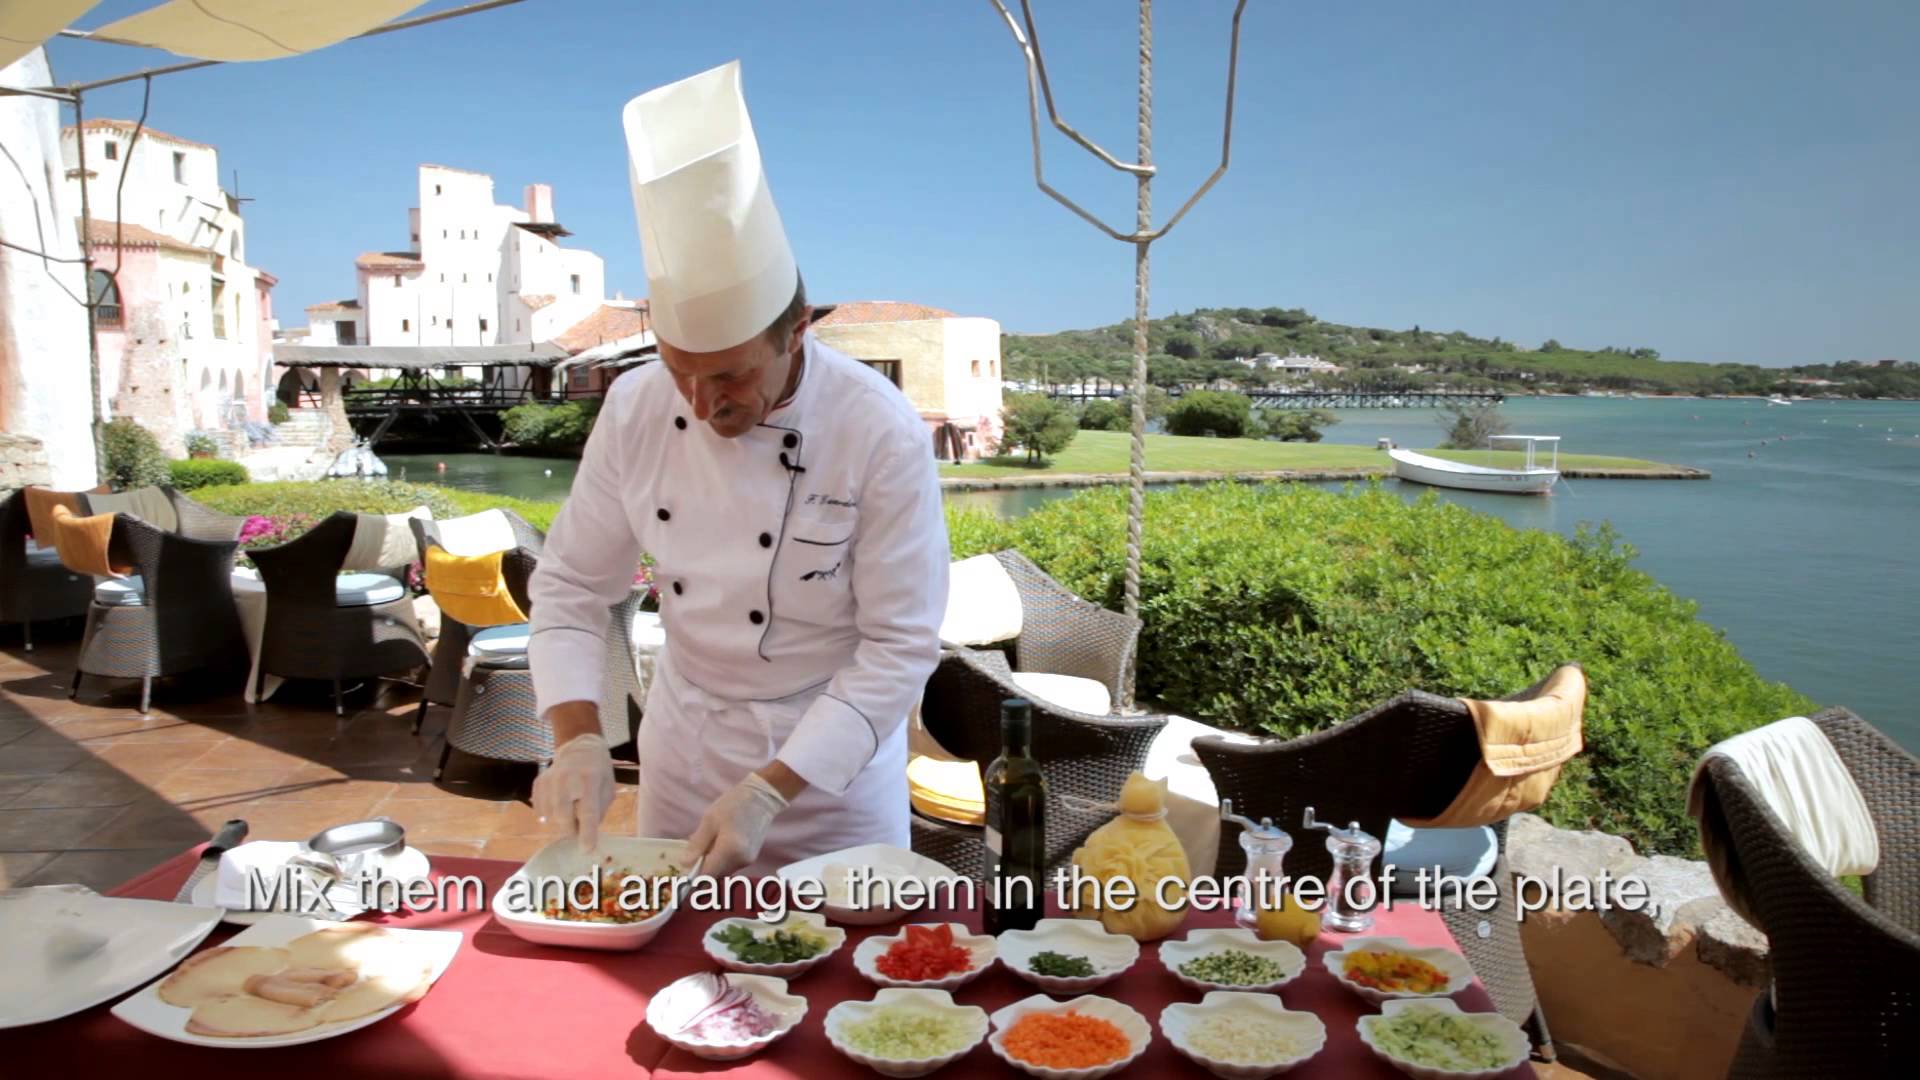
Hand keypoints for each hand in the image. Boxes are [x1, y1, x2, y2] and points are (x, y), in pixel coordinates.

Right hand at [532, 733, 615, 850]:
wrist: (580, 748)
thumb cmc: (599, 773)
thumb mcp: (608, 790)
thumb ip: (598, 813)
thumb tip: (585, 837)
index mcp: (590, 780)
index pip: (587, 812)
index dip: (587, 834)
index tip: (586, 850)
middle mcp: (567, 779)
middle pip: (563, 818)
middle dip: (571, 829)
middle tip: (579, 826)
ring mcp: (549, 780)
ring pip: (550, 817)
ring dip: (561, 821)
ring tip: (571, 808)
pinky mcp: (538, 783)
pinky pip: (541, 811)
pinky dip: (550, 814)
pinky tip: (561, 802)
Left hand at [680, 772, 789, 876]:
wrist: (762, 798)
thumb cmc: (734, 804)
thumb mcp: (710, 820)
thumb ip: (697, 844)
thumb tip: (684, 864)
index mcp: (729, 851)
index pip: (706, 875)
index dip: (693, 873)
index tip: (685, 863)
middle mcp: (740, 861)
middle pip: (714, 875)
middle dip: (702, 866)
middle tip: (697, 846)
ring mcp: (747, 861)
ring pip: (722, 871)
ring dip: (712, 862)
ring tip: (710, 840)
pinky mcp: (751, 858)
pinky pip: (730, 865)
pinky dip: (721, 858)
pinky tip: (721, 841)